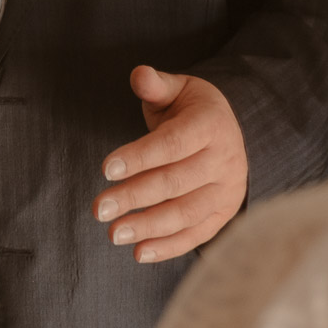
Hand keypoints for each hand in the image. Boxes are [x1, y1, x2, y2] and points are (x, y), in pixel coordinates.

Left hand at [92, 66, 247, 263]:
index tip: (105, 169)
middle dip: (135, 197)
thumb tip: (140, 75)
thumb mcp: (176, 88)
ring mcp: (228, 191)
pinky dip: (169, 247)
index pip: (173, 144)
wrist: (227, 131)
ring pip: (186, 213)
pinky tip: (139, 253)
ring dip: (148, 227)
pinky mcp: (224, 214)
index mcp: (212, 125)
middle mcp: (226, 160)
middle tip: (98, 208)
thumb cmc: (190, 109)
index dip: (140, 156)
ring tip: (113, 233)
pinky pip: (197, 235)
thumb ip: (155, 84)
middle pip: (176, 182)